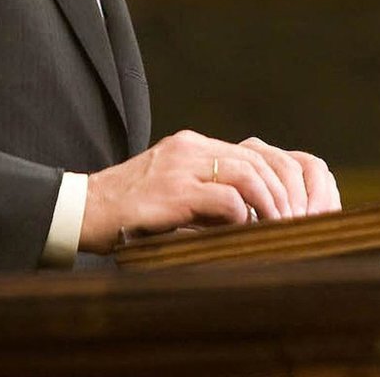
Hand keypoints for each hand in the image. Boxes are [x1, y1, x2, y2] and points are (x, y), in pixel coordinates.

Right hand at [79, 129, 340, 253]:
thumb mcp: (174, 193)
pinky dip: (243, 217)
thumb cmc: (128, 210)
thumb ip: (207, 194)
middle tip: (298, 222)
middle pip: (260, 159)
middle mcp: (191, 148)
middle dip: (286, 192)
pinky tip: (245, 234)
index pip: (256, 151)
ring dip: (272, 205)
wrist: (81, 209)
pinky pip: (224, 199)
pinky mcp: (172, 192)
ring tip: (279, 229)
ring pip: (249, 174)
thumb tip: (251, 216)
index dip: (283, 177)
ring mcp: (182, 166)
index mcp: (194, 146)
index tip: (298, 207)